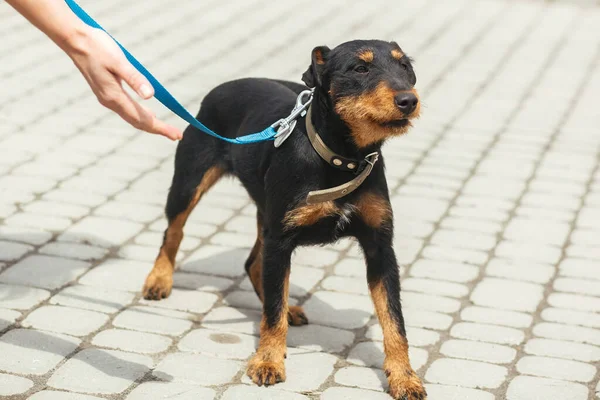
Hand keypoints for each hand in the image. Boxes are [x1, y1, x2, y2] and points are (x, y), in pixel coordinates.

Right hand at [66, 27, 181, 139]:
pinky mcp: (107, 92)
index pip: (143, 118)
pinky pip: (127, 110)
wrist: (75, 41)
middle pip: (139, 122)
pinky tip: (149, 113)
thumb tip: (150, 95)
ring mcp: (108, 98)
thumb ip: (134, 78)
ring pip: (133, 117)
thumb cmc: (98, 48)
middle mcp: (110, 101)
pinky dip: (140, 115)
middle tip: (177, 135)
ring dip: (150, 124)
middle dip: (159, 129)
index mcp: (115, 97)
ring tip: (166, 129)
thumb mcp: (119, 61)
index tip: (177, 135)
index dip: (161, 128)